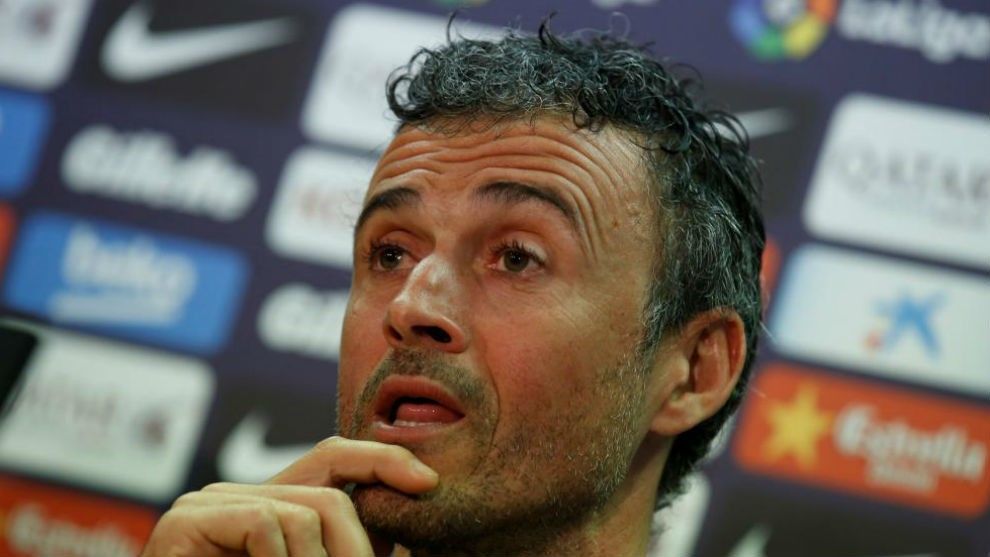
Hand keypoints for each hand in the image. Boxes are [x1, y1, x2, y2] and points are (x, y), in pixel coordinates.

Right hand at [139, 437, 438, 556]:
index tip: (427, 484)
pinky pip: (266, 524)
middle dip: (359, 549)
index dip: (384, 460)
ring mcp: (206, 502)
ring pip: (305, 514)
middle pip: (330, 495)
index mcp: (268, 506)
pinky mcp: (185, 519)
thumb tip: (409, 522)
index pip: (334, 457)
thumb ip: (346, 547)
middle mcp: (236, 493)